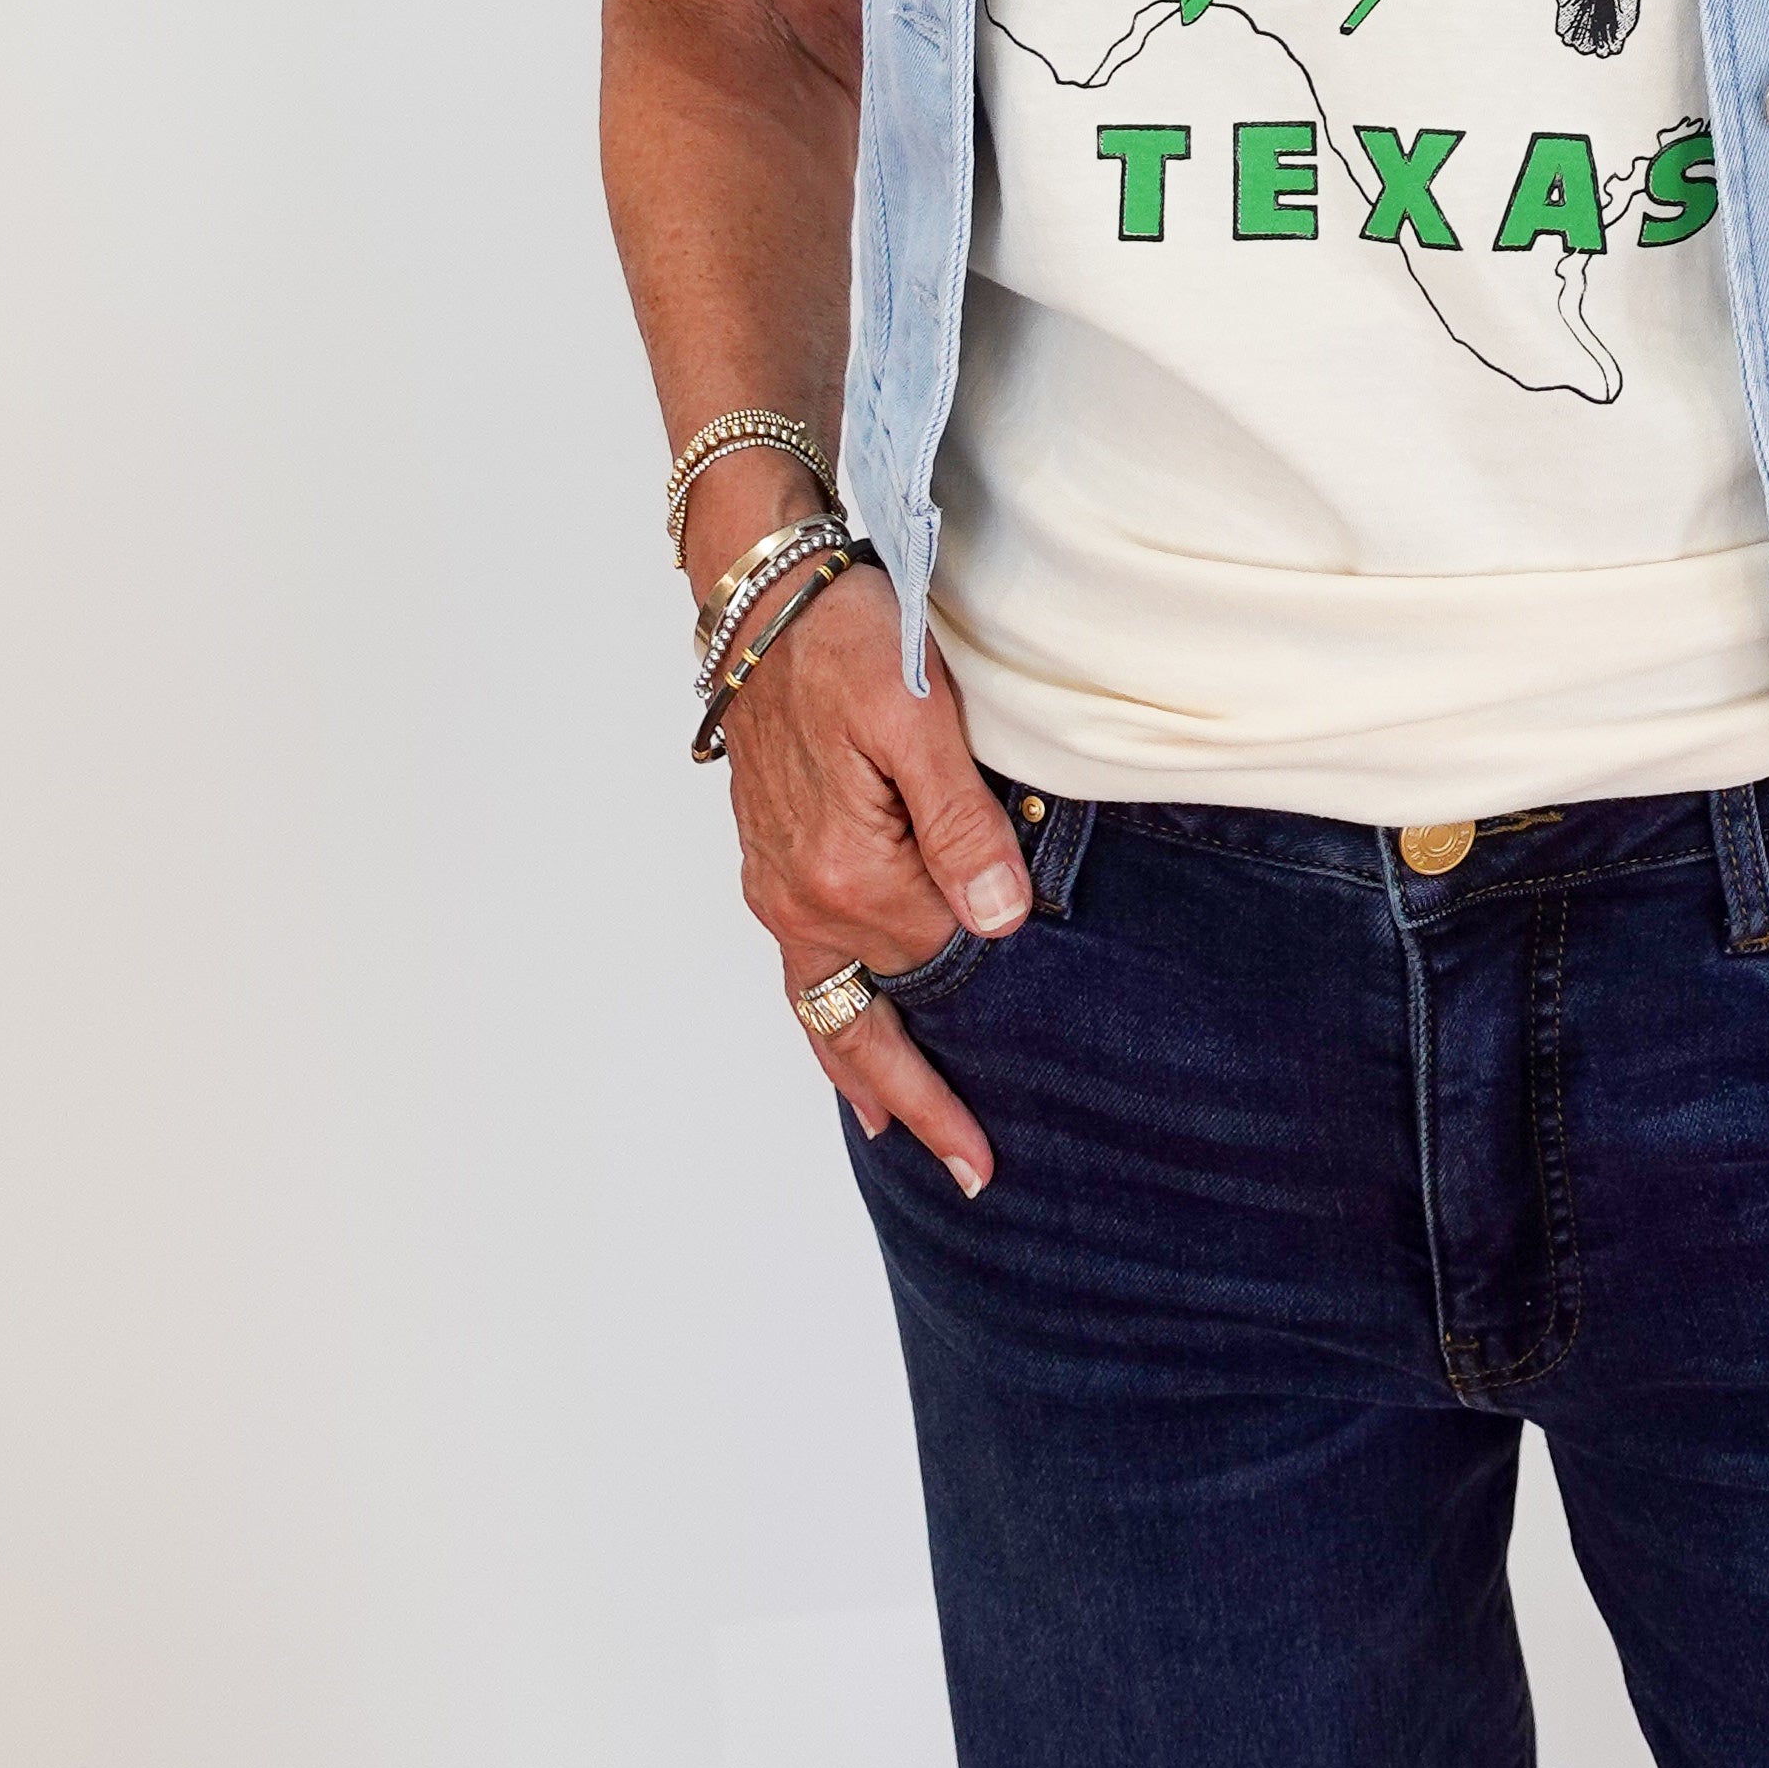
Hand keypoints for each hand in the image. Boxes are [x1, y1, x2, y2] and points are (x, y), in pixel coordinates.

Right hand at [713, 554, 1037, 1193]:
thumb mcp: (920, 718)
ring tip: (904, 1133)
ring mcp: (777, 884)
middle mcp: (799, 897)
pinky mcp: (771, 862)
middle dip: (916, 1100)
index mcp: (845, 872)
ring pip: (824, 1005)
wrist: (762, 593)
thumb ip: (963, 824)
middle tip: (971, 1173)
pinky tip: (846, 1038)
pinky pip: (802, 968)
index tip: (1006, 1122)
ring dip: (866, 1071)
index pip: (935, 971)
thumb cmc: (846, 639)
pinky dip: (828, 1018)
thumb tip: (1000, 926)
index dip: (979, 1035)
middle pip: (866, 1020)